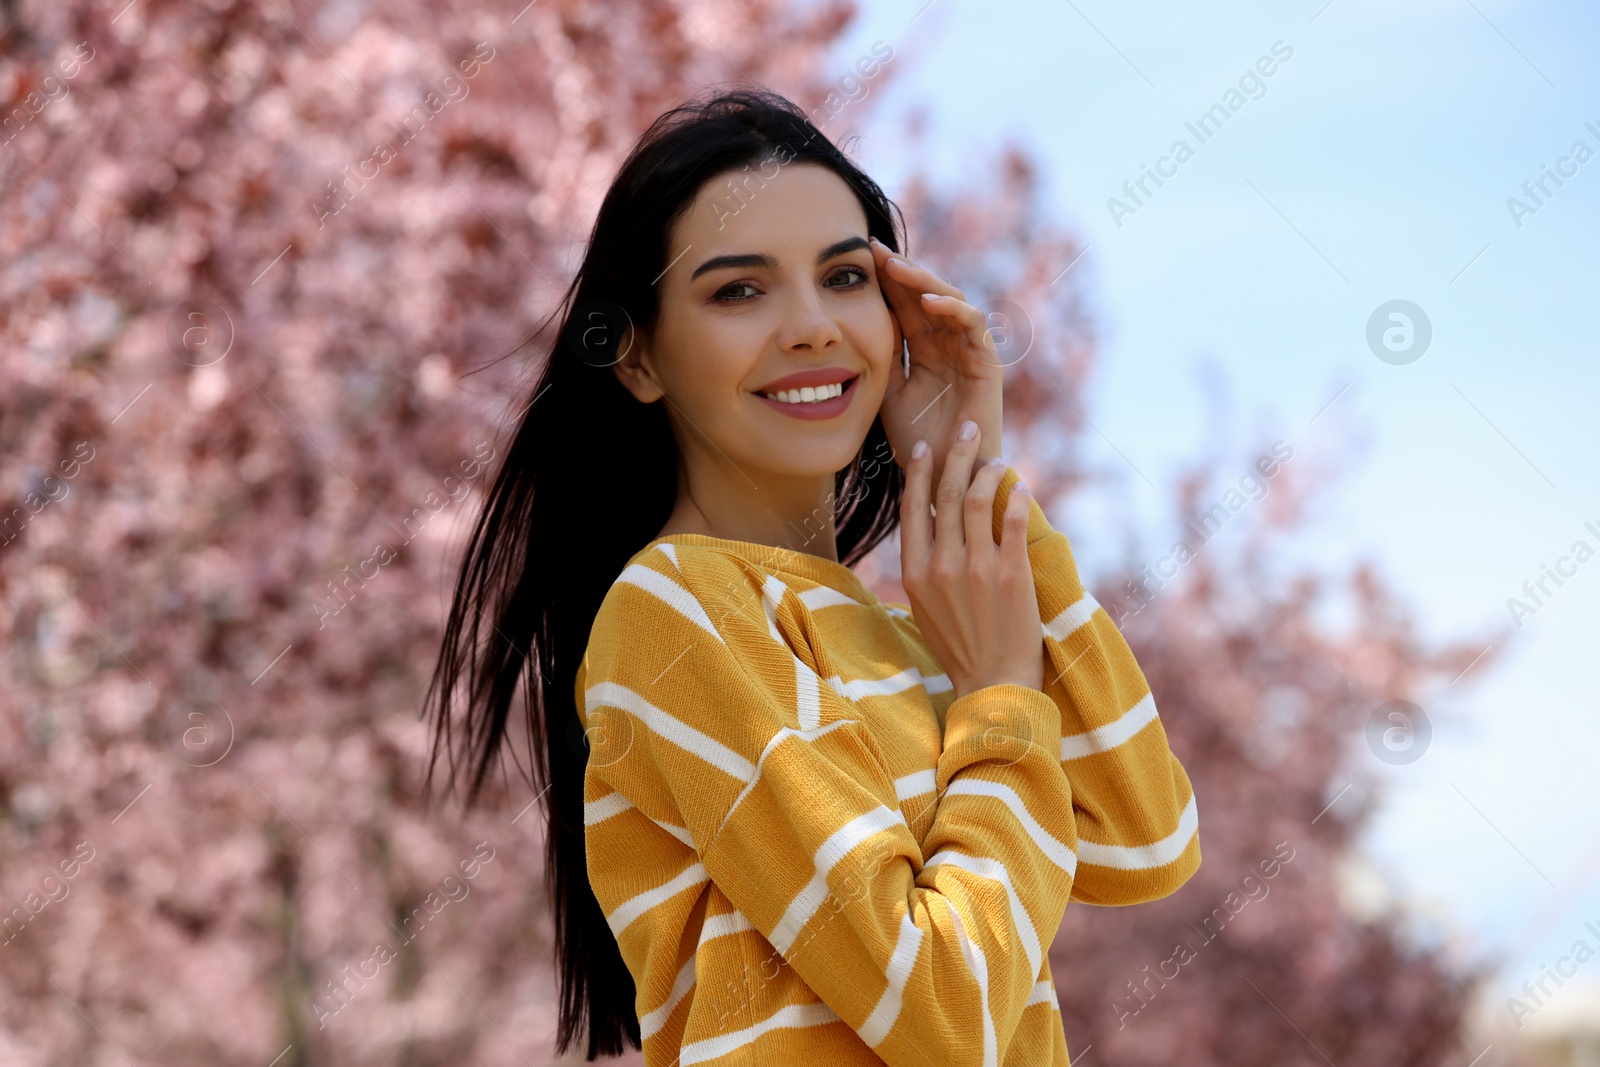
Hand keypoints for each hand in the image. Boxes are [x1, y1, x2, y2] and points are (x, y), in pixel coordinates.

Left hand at [869, 236, 1004, 488]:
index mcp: (921, 349)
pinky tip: (928, 299)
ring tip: (896, 267)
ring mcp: (967, 350)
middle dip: (899, 270)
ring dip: (923, 281)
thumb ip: (878, 358)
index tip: (855, 258)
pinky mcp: (987, 361)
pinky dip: (952, 308)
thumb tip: (852, 323)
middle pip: (924, 294)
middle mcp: (946, 344)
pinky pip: (972, 324)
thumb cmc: (919, 442)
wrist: (948, 477)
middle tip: (873, 249)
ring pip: (949, 300)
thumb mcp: (885, 394)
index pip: (902, 304)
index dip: (883, 280)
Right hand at [899, 421, 1044, 700]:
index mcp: (914, 573)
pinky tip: (1021, 485)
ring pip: (979, 499)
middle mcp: (941, 565)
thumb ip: (924, 566)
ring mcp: (976, 568)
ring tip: (996, 458)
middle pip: (947, 494)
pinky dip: (1016, 496)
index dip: (920, 472)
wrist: (994, 684)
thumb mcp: (925, 607)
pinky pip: (1011, 520)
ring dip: (988, 470)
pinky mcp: (1010, 574)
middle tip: (968, 428)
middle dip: (958, 454)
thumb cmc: (960, 647)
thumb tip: (930, 526)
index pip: (913, 508)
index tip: (926, 447)